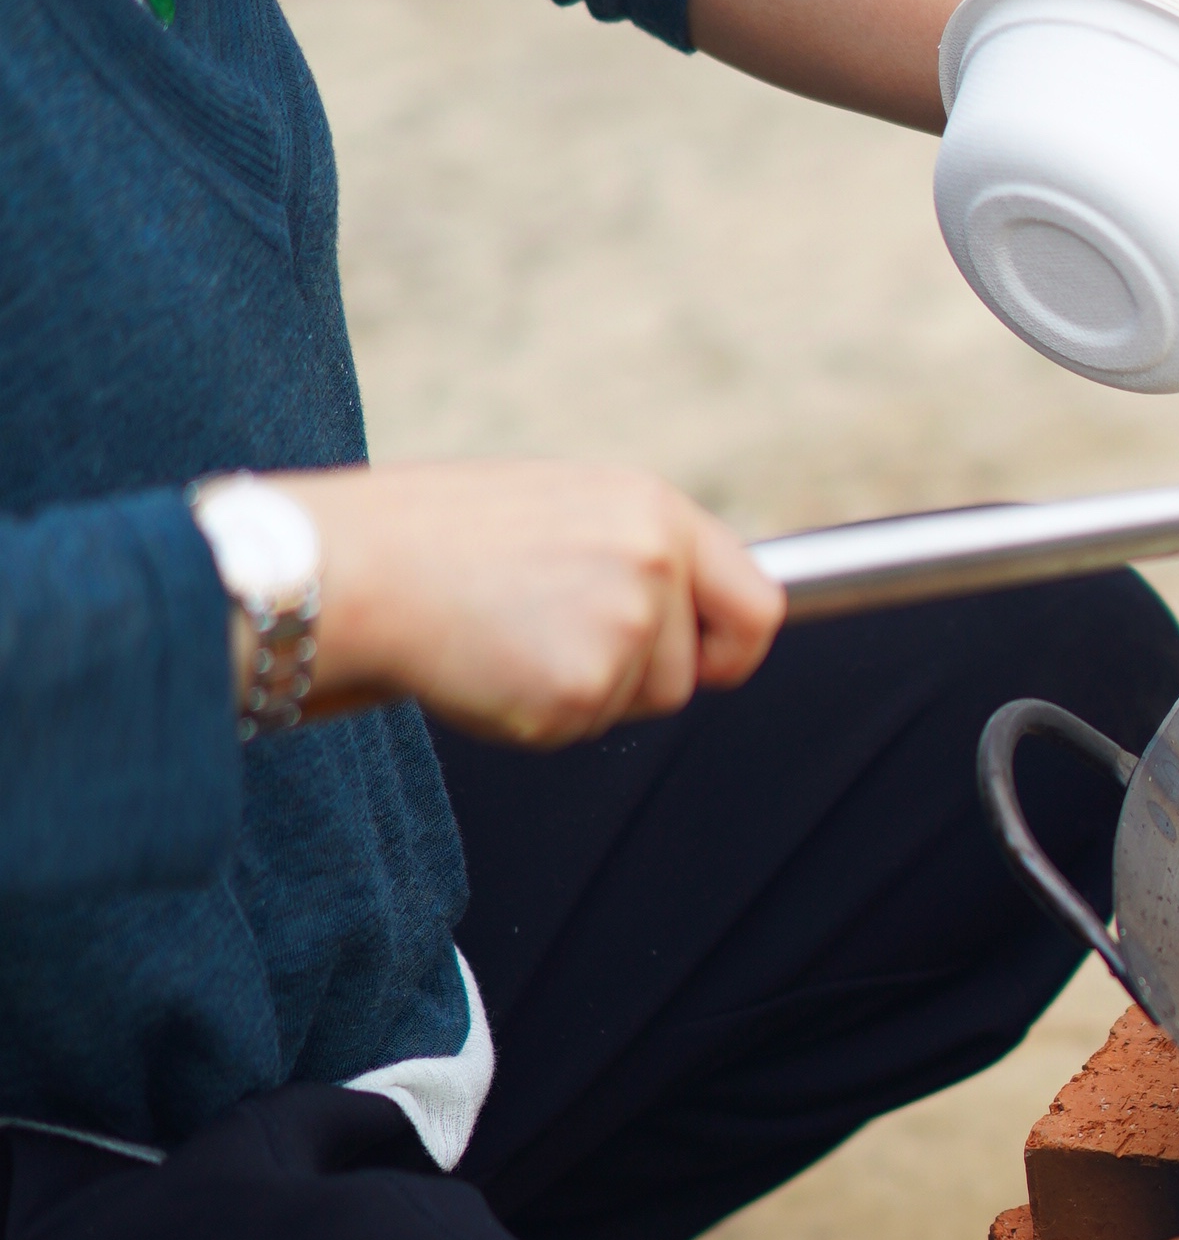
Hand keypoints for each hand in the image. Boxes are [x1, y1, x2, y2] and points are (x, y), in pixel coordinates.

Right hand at [278, 461, 784, 744]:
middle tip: (548, 639)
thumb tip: (684, 613)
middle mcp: (654, 564)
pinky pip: (580, 730)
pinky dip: (536, 716)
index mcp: (653, 509)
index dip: (735, 649)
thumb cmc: (440, 537)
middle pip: (691, 674)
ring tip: (509, 637)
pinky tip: (487, 664)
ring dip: (583, 693)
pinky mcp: (581, 689)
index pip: (759, 603)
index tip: (709, 665)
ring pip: (637, 705)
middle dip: (635, 679)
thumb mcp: (563, 512)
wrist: (358, 567)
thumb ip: (635, 555)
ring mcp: (623, 628)